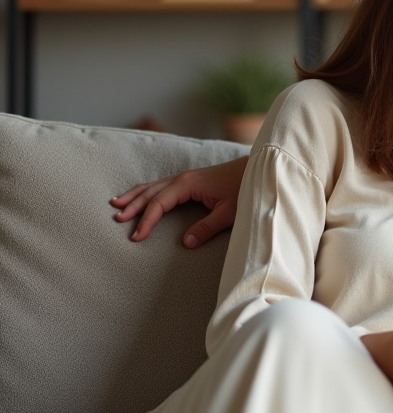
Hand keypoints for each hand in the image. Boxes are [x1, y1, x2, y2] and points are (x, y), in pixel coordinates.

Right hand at [110, 156, 248, 247]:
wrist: (256, 169)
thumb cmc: (244, 189)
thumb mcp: (230, 212)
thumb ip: (208, 227)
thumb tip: (186, 243)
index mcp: (188, 184)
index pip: (159, 203)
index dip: (146, 221)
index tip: (136, 237)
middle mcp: (182, 178)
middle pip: (150, 193)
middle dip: (132, 206)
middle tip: (116, 220)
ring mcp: (184, 177)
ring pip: (152, 186)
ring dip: (134, 196)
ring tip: (115, 204)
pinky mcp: (188, 179)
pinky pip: (160, 185)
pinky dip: (146, 192)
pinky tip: (138, 197)